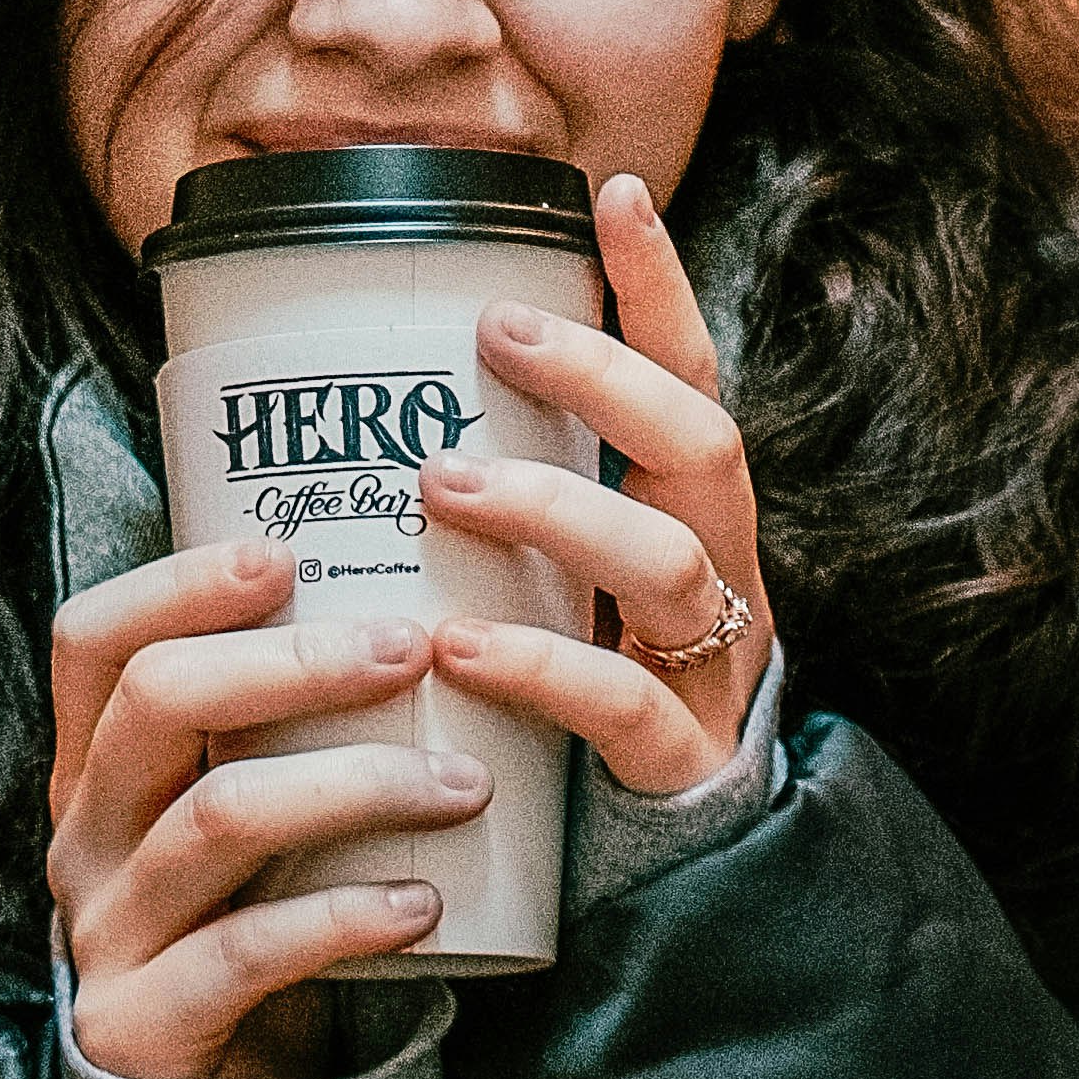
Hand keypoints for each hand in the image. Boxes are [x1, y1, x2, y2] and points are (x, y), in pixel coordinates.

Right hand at [45, 541, 485, 1078]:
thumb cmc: (249, 924)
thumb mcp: (237, 814)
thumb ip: (282, 732)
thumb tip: (428, 602)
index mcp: (93, 768)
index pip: (92, 639)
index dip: (177, 584)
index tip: (286, 554)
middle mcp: (84, 837)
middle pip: (157, 701)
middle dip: (292, 662)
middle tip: (412, 649)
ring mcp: (107, 930)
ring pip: (219, 817)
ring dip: (355, 782)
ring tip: (464, 785)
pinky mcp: (148, 1022)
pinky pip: (251, 949)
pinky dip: (346, 915)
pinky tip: (423, 901)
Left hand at [419, 173, 774, 796]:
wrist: (667, 884)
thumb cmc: (575, 701)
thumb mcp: (554, 584)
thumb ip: (502, 503)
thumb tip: (360, 406)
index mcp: (689, 518)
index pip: (690, 379)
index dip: (661, 288)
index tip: (615, 193)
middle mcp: (718, 577)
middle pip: (699, 446)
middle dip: (601, 378)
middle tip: (491, 333)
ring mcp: (708, 672)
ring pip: (669, 562)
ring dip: (554, 508)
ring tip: (444, 485)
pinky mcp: (678, 768)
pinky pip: (624, 707)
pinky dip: (538, 666)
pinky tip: (457, 646)